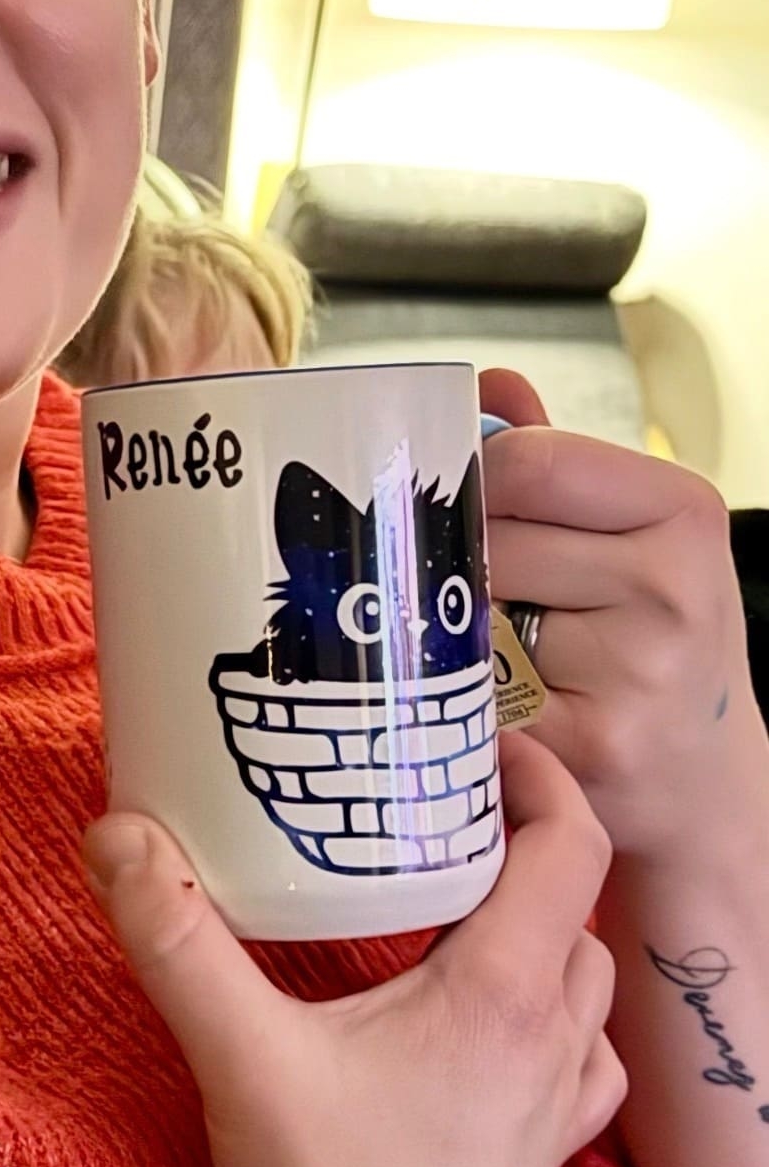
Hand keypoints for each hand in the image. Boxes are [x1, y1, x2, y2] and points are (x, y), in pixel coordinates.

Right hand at [84, 733, 624, 1166]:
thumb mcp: (241, 1060)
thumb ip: (176, 941)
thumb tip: (115, 834)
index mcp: (501, 988)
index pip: (570, 845)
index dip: (539, 775)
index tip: (478, 743)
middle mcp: (550, 1033)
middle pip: (578, 898)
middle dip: (527, 834)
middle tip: (447, 803)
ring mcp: (557, 1098)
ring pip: (585, 971)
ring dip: (544, 915)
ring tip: (465, 888)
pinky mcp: (544, 1149)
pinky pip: (583, 1050)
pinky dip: (556, 1004)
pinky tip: (497, 1009)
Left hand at [479, 370, 768, 863]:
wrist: (701, 780)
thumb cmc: (650, 641)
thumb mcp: (632, 537)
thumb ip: (557, 460)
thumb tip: (490, 386)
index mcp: (684, 513)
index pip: (532, 461)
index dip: (478, 479)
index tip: (467, 501)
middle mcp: (674, 588)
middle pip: (494, 539)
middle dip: (468, 563)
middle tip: (488, 590)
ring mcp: (638, 671)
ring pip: (478, 612)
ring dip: (464, 629)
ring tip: (507, 647)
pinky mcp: (591, 743)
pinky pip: (477, 688)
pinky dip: (467, 691)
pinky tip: (503, 699)